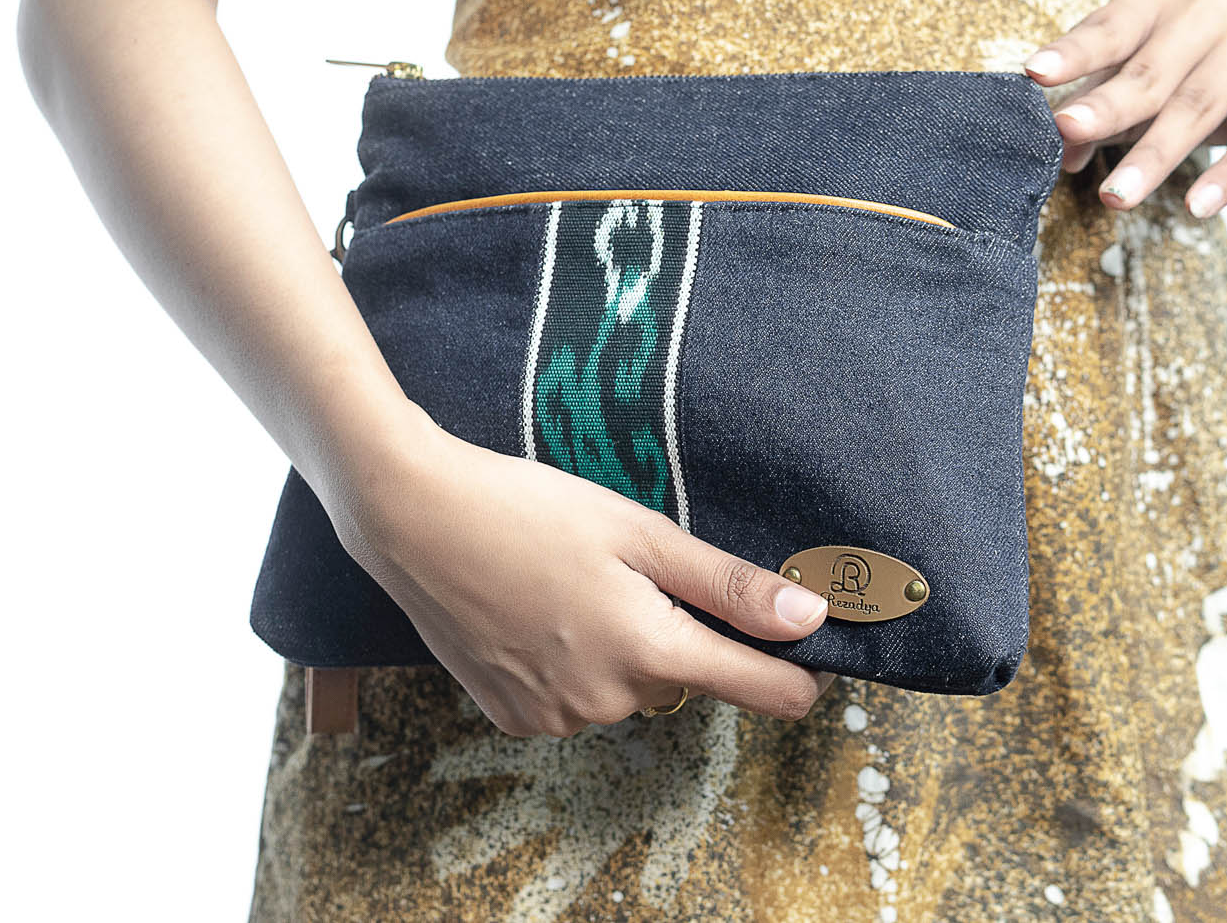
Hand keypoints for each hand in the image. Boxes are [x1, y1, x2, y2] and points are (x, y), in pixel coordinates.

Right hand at [327, 404, 836, 737]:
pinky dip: (573, 659)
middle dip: (676, 629)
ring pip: (627, 684)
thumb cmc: (530, 509)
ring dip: (621, 644)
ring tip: (571, 579)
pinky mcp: (512, 718)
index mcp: (649, 653)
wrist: (414, 517)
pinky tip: (540, 608)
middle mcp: (606, 703)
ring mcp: (554, 718)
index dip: (794, 671)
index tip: (808, 649)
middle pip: (683, 675)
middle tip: (628, 565)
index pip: (760, 690)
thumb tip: (812, 618)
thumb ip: (730, 586)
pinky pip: (575, 696)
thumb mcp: (641, 533)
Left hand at [1022, 0, 1226, 217]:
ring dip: (1153, 156)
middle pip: (1149, 72)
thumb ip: (1101, 106)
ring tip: (1115, 196)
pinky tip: (1198, 207)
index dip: (1074, 51)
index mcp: (1157, 3)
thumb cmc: (1190, 65)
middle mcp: (1207, 14)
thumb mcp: (1143, 74)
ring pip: (1196, 108)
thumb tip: (1063, 153)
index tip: (1034, 72)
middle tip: (1066, 132)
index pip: (1111, 28)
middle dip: (1106, 107)